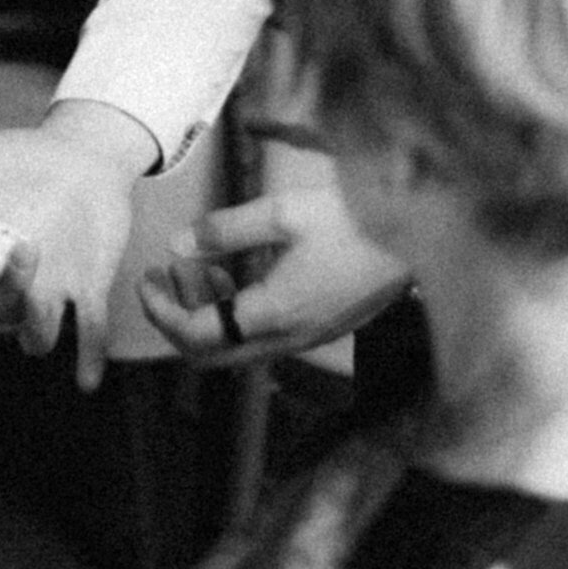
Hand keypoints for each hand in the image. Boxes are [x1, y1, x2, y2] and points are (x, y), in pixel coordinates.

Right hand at [0, 101, 157, 389]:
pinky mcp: (89, 288)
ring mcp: (50, 288)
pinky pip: (90, 331)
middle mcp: (10, 281)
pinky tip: (87, 381)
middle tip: (19, 247)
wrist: (83, 152)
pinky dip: (89, 357)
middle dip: (3, 291)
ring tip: (45, 301)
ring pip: (38, 331)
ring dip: (40, 329)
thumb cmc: (21, 158)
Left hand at [138, 186, 411, 365]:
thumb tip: (177, 244)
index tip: (145, 279)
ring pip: (238, 348)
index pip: (196, 335)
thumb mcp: (282, 214)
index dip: (161, 312)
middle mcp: (289, 339)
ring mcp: (308, 340)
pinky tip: (237, 274)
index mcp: (274, 314)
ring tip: (198, 269)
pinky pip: (264, 338)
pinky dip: (237, 315)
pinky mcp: (322, 329)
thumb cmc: (353, 220)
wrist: (422, 236)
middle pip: (212, 355)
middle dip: (176, 321)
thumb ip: (224, 230)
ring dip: (208, 317)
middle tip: (160, 282)